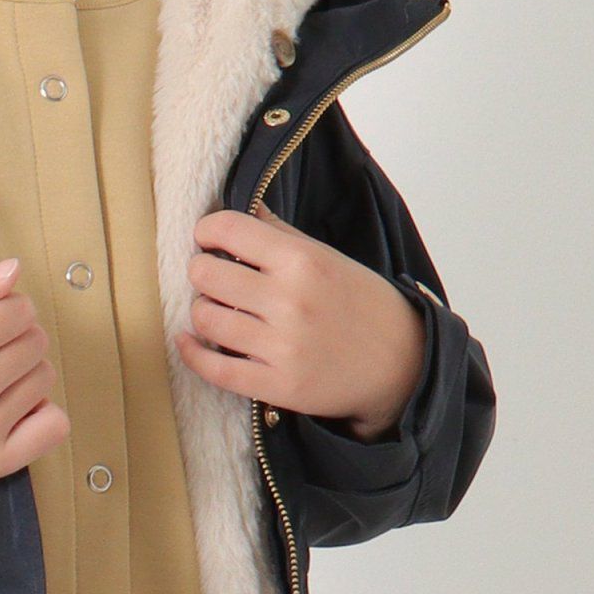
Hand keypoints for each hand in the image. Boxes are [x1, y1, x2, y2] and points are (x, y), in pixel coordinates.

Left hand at [175, 208, 425, 439]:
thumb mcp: (328, 258)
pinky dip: (191, 352)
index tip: (209, 239)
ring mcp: (282, 346)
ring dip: (202, 311)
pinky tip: (189, 340)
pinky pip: (213, 368)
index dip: (208, 231)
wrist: (403, 364)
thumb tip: (243, 207)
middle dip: (202, 271)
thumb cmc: (362, 305)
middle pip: (206, 275)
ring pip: (205, 318)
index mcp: (302, 261)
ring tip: (217, 308)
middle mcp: (289, 301)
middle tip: (213, 277)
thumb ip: (280, 233)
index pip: (228, 229)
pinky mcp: (277, 385)